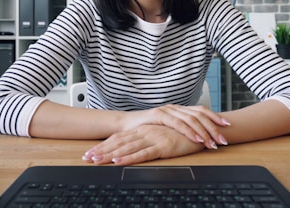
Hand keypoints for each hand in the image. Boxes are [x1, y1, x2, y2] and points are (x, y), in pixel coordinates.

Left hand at [82, 124, 205, 164]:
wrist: (203, 129)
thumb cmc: (183, 134)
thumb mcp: (161, 136)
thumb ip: (147, 140)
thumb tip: (133, 149)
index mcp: (144, 129)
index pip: (119, 138)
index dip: (104, 146)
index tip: (90, 153)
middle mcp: (146, 132)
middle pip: (119, 142)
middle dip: (101, 151)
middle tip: (86, 158)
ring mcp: (153, 138)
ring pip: (127, 148)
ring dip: (110, 155)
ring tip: (96, 161)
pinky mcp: (163, 145)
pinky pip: (143, 153)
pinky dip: (129, 158)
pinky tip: (119, 162)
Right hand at [122, 104, 229, 148]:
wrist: (125, 126)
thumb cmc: (147, 129)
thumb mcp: (167, 129)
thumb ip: (180, 129)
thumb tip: (198, 136)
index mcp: (179, 109)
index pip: (201, 111)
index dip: (215, 117)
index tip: (227, 126)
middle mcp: (175, 107)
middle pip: (199, 115)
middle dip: (213, 128)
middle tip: (223, 139)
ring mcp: (167, 110)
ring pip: (191, 119)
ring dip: (204, 132)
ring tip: (213, 143)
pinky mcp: (159, 115)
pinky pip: (178, 124)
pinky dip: (189, 132)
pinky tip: (197, 139)